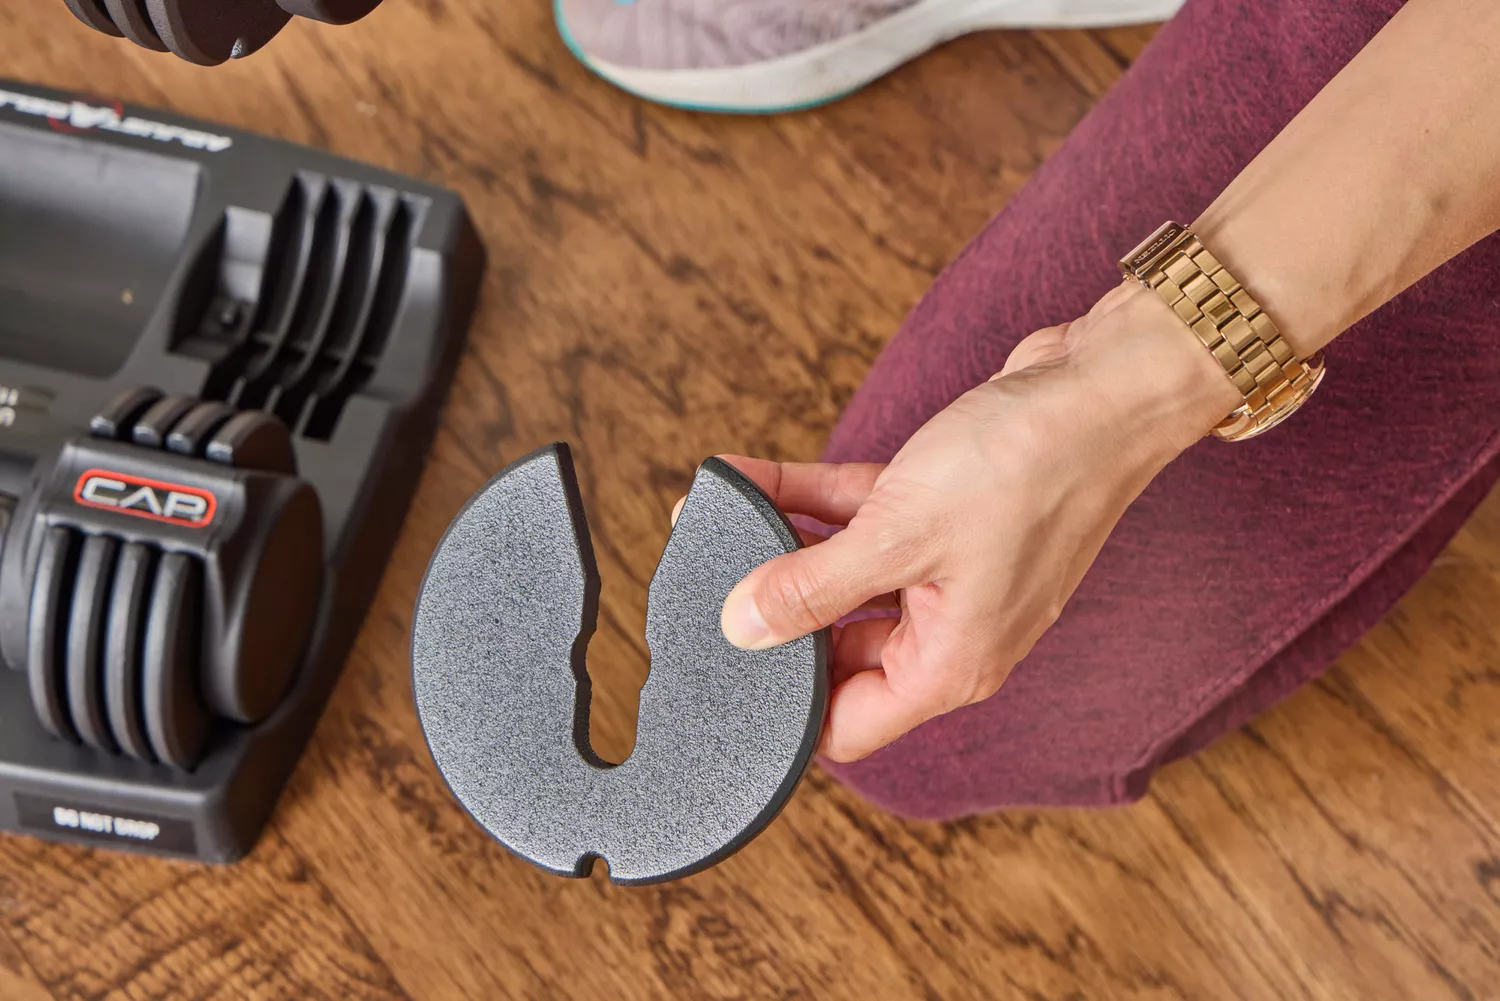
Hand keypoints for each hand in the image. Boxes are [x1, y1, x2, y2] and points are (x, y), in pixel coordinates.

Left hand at [710, 282, 1239, 761]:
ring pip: (842, 573)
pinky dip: (809, 501)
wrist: (1104, 385)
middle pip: (836, 646)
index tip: (723, 673)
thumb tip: (740, 629)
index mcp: (950, 664)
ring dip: (779, 544)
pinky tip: (750, 477)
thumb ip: (812, 589)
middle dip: (769, 611)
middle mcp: (948, 628)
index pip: (848, 724)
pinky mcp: (941, 516)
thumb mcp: (898, 537)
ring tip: (713, 517)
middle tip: (703, 581)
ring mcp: (945, 571)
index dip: (784, 711)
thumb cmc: (1028, 469)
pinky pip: (860, 521)